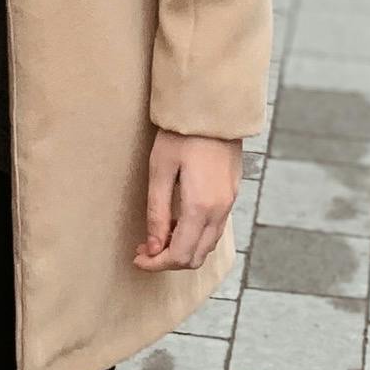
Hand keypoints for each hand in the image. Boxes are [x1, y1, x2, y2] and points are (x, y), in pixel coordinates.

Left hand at [133, 129, 241, 271]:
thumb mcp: (160, 170)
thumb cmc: (182, 134)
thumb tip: (153, 248)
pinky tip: (179, 221)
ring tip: (160, 235)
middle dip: (169, 260)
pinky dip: (197, 235)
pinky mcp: (232, 192)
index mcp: (200, 207)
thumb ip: (157, 212)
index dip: (156, 264)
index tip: (137, 258)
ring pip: (208, 245)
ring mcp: (229, 202)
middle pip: (196, 257)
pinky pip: (215, 228)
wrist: (213, 105)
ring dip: (184, 248)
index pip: (180, 255)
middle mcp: (220, 210)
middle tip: (145, 248)